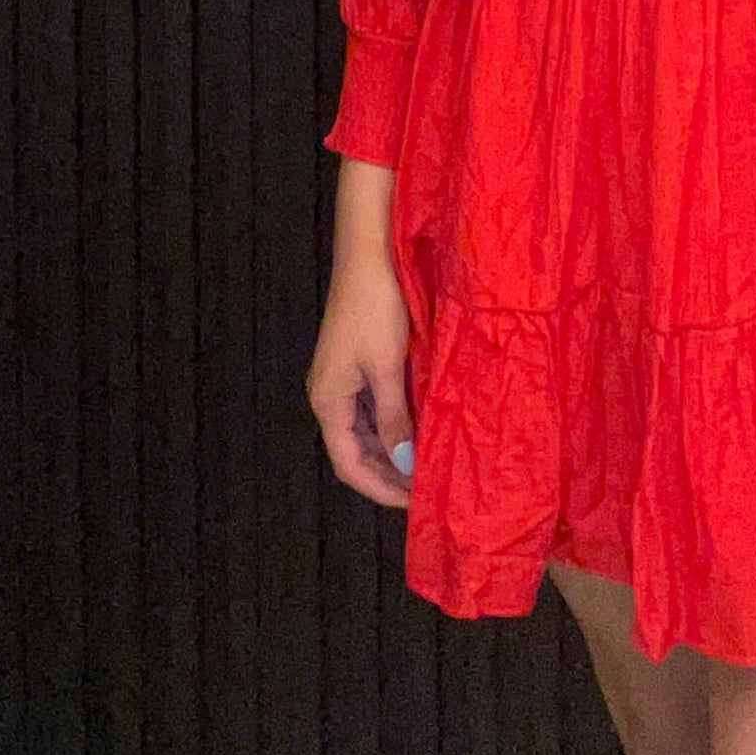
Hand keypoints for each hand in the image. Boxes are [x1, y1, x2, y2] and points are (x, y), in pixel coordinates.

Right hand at [308, 160, 414, 508]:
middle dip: (388, 474)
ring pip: (368, 430)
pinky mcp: (360, 359)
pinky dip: (396, 423)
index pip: (349, 465)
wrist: (370, 250)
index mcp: (328, 400)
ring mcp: (345, 376)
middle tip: (425, 490)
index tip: (413, 504)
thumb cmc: (375, 304)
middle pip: (356, 451)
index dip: (380, 489)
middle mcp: (331, 393)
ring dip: (393, 450)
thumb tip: (402, 466)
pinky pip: (375, 405)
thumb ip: (394, 419)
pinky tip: (420, 427)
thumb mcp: (386, 366)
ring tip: (427, 465)